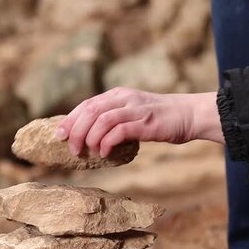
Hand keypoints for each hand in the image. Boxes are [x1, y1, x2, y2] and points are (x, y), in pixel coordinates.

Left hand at [55, 87, 222, 157]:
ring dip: (90, 138)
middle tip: (72, 148)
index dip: (70, 119)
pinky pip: (119, 131)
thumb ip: (113, 117)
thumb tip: (87, 134)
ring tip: (87, 152)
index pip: (86, 104)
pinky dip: (107, 143)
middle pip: (90, 111)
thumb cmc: (158, 118)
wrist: (189, 115)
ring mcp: (135, 109)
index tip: (59, 135)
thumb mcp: (131, 112)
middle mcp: (124, 99)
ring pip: (101, 120)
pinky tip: (104, 153)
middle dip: (76, 130)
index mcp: (117, 95)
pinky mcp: (145, 122)